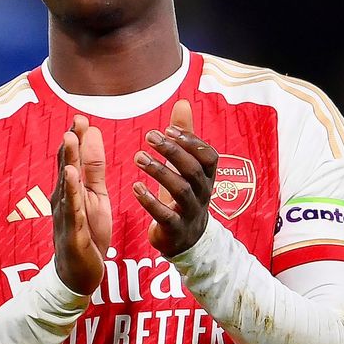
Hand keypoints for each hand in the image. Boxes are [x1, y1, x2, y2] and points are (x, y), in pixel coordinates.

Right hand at [52, 115, 111, 294]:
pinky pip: (72, 209)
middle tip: (76, 119)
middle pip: (66, 166)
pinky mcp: (72, 232)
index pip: (72, 159)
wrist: (78, 274)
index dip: (77, 138)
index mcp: (72, 190)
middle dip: (71, 143)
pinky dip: (71, 192)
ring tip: (70, 139)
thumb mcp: (95, 196)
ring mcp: (65, 215)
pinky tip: (71, 177)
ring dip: (67, 161)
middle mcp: (64, 199)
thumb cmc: (87, 233)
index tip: (82, 116)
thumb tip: (93, 136)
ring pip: (67, 184)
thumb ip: (94, 168)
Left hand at [132, 100, 218, 256]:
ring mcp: (190, 213)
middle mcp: (202, 194)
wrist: (186, 240)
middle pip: (193, 170)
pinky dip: (150, 201)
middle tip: (150, 136)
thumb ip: (185, 137)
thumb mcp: (187, 167)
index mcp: (206, 177)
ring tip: (138, 158)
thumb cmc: (184, 197)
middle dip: (172, 152)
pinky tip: (135, 188)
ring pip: (181, 190)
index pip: (208, 156)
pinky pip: (165, 215)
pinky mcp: (176, 229)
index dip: (192, 142)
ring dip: (160, 171)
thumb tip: (183, 103)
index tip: (169, 128)